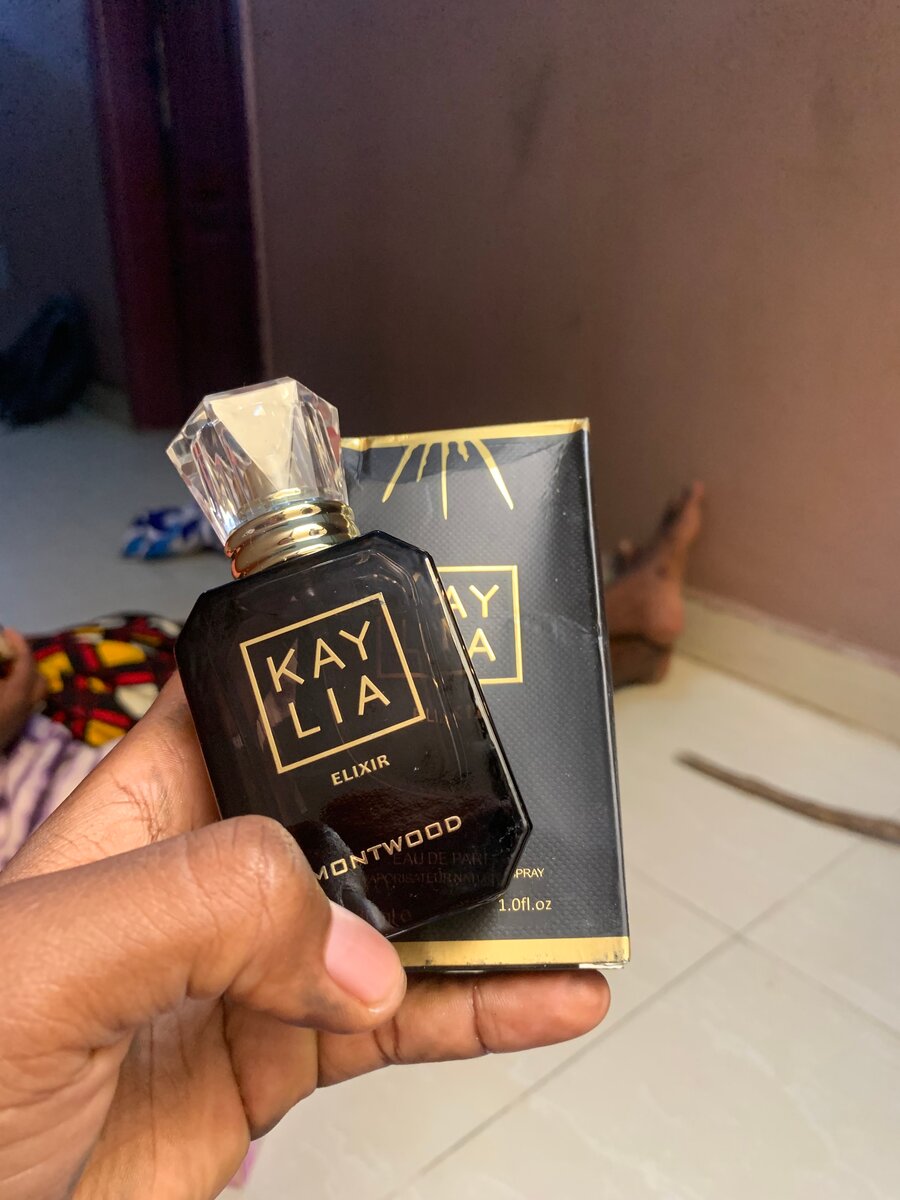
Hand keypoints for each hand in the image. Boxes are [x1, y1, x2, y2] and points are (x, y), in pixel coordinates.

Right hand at [0, 629, 45, 750]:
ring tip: (2, 668)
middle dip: (24, 661)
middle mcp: (26, 705)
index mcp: (17, 692)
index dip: (18, 642)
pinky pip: (23, 703)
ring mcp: (21, 719)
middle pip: (37, 678)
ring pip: (33, 692)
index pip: (26, 661)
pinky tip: (1, 685)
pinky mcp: (13, 729)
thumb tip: (2, 649)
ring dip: (21, 676)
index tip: (8, 630)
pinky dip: (16, 690)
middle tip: (6, 651)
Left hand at [0, 679, 608, 1199]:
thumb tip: (356, 953)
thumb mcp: (54, 960)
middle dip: (435, 793)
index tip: (417, 650)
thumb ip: (205, 908)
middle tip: (529, 784)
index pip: (247, 706)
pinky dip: (484, 1012)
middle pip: (346, 809)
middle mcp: (205, 882)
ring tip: (569, 904)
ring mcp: (250, 971)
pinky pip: (406, 1026)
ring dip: (487, 912)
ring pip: (394, 921)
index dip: (324, 672)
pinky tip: (548, 1000)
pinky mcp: (283, 1057)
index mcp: (142, 816)